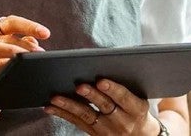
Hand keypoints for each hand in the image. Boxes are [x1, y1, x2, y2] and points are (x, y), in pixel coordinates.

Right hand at [0, 15, 50, 111]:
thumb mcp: (13, 58)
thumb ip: (23, 46)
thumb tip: (35, 41)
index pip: (10, 22)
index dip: (29, 26)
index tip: (46, 33)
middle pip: (2, 35)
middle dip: (23, 44)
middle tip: (39, 52)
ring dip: (9, 51)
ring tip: (25, 58)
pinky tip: (9, 66)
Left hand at [44, 79, 159, 134]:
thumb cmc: (137, 110)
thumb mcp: (140, 99)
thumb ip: (126, 84)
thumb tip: (106, 62)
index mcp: (136, 109)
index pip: (124, 98)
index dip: (112, 89)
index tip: (101, 81)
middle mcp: (122, 121)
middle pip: (104, 106)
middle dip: (91, 96)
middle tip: (79, 86)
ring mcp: (107, 130)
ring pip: (86, 115)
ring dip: (69, 106)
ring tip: (56, 97)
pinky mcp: (95, 135)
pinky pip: (77, 123)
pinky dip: (63, 114)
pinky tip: (50, 107)